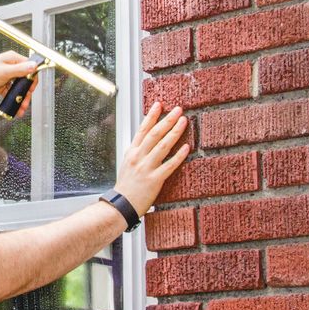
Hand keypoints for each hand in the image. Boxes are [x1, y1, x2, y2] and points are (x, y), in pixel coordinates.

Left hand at [0, 51, 39, 118]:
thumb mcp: (4, 71)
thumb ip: (20, 69)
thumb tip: (33, 65)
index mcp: (12, 59)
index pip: (29, 67)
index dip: (32, 79)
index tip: (32, 88)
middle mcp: (11, 67)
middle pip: (25, 80)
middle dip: (26, 92)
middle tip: (26, 101)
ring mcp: (7, 77)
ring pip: (18, 89)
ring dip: (21, 98)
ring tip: (21, 108)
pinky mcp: (3, 86)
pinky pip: (11, 94)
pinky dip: (14, 100)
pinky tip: (15, 107)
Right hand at [115, 102, 189, 216]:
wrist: (121, 205)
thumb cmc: (126, 186)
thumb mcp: (127, 165)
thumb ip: (137, 153)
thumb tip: (146, 142)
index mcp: (131, 152)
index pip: (142, 130)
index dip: (151, 116)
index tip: (159, 104)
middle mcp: (138, 157)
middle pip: (154, 134)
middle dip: (167, 120)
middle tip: (178, 109)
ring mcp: (146, 167)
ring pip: (162, 146)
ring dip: (174, 132)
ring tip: (184, 121)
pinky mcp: (154, 179)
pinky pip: (169, 165)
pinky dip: (178, 155)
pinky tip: (187, 147)